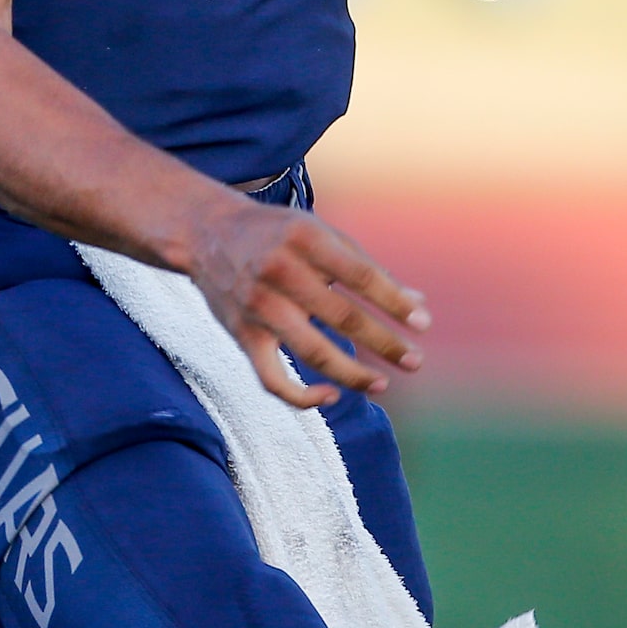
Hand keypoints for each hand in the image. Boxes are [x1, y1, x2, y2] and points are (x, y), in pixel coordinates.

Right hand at [179, 195, 427, 409]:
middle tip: (415, 361)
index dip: (394, 303)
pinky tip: (331, 395)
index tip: (422, 325)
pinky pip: (272, 378)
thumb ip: (367, 269)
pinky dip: (302, 396)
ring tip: (384, 384)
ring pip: (313, 352)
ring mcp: (257, 304)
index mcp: (304, 237)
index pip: (360, 276)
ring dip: (354, 374)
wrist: (204, 231)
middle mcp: (278, 269)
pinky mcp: (241, 333)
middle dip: (384, 343)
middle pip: (342, 315)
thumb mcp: (320, 235)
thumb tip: (417, 307)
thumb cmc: (277, 234)